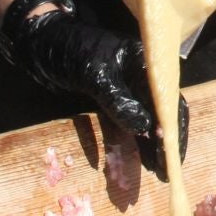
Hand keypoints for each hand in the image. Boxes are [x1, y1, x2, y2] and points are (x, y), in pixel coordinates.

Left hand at [0, 0, 186, 179]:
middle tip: (166, 172)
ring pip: (149, 120)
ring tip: (157, 171)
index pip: (168, 99)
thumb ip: (120, 102)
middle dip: (167, 142)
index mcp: (146, 63)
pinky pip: (131, 122)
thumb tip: (147, 129)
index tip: (172, 155)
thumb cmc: (71, 51)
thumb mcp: (97, 76)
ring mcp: (128, 89)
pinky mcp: (114, 99)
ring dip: (153, 145)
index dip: (173, 128)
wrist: (42, 43)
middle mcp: (143, 76)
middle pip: (163, 112)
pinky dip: (137, 140)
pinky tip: (141, 158)